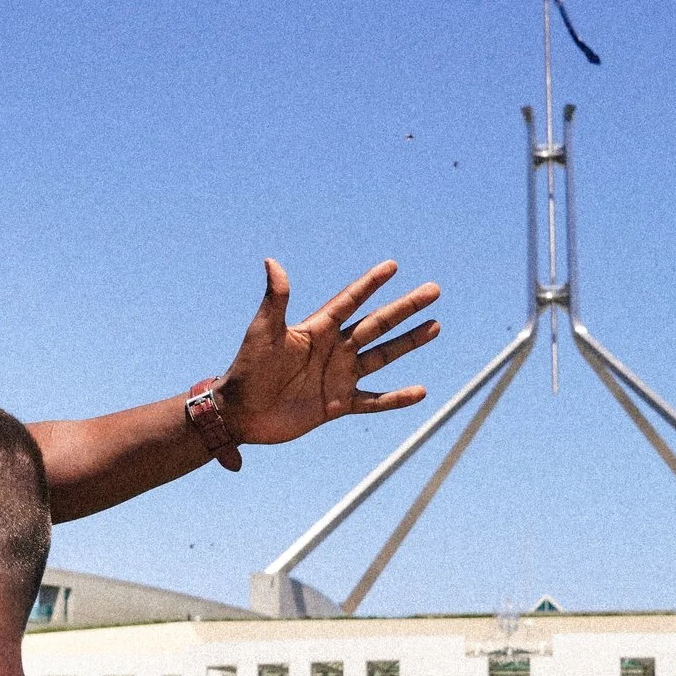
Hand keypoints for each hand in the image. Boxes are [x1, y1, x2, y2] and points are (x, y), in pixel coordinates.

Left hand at [216, 258, 439, 444]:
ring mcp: (338, 376)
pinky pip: (374, 401)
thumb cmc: (247, 369)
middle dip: (404, 308)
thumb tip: (272, 261)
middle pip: (376, 324)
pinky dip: (396, 399)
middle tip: (433, 290)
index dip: (370, 284)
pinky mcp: (337, 404)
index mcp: (317, 329)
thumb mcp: (263, 332)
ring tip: (435, 326)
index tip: (393, 266)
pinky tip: (420, 392)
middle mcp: (333, 349)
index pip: (350, 300)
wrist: (240, 413)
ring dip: (408, 343)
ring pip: (382, 356)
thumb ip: (275, 300)